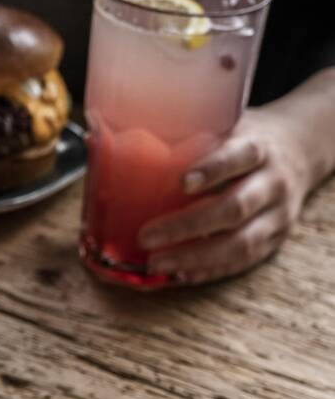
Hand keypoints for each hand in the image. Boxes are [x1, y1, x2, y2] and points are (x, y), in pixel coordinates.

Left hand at [138, 108, 318, 284]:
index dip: (213, 169)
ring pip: (241, 244)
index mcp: (259, 147)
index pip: (240, 156)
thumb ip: (181, 134)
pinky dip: (210, 271)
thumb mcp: (224, 124)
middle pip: (234, 208)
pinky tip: (180, 274)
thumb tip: (99, 136)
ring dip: (195, 258)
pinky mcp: (276, 240)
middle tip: (146, 236)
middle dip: (187, 226)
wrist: (300, 150)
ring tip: (156, 264)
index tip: (182, 182)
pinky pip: (243, 262)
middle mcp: (273, 182)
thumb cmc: (243, 138)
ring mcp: (278, 215)